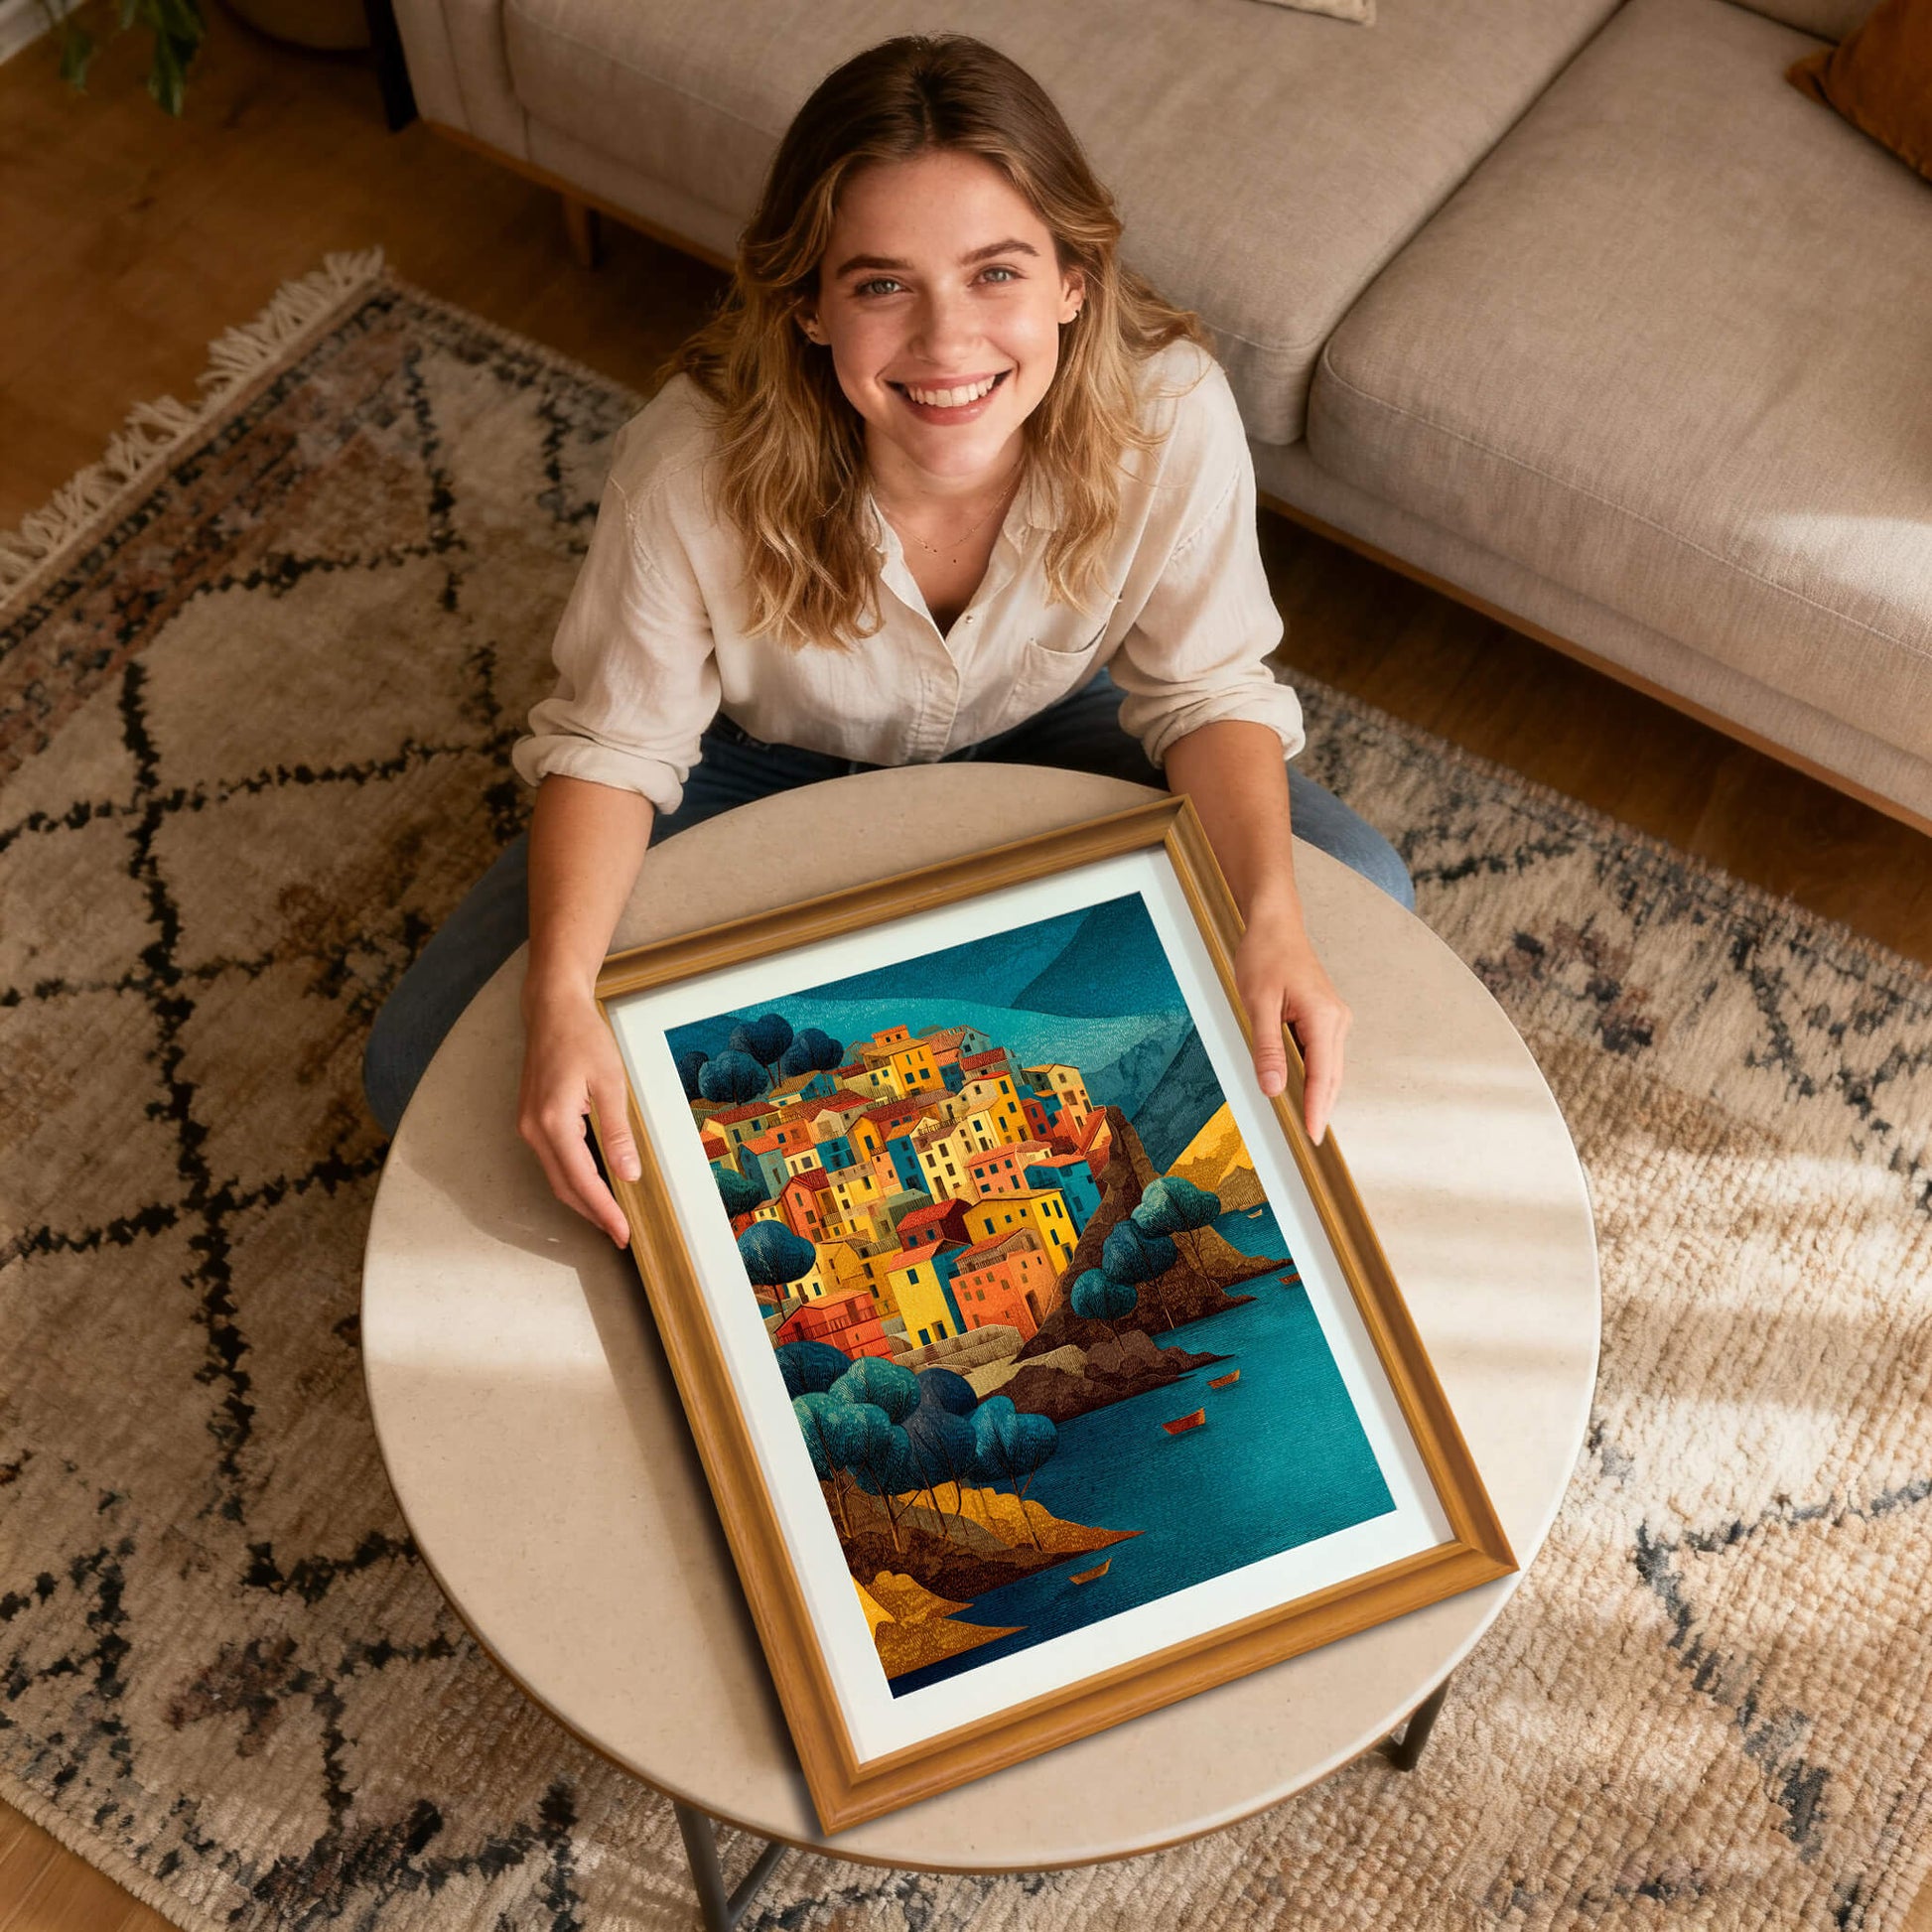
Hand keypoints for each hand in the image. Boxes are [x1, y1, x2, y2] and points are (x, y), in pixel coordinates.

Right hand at [517, 986, 641, 1245]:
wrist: (552, 1010)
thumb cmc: (583, 1038)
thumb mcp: (611, 1083)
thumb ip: (617, 1131)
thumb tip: (628, 1173)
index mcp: (553, 1122)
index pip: (581, 1180)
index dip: (603, 1211)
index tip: (623, 1233)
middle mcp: (533, 1129)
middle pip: (564, 1186)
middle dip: (593, 1213)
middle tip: (621, 1233)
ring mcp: (528, 1125)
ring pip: (556, 1176)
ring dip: (582, 1199)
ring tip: (611, 1216)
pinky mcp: (531, 1120)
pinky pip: (553, 1160)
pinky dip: (573, 1178)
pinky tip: (594, 1184)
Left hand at [1233, 908, 1351, 1144]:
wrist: (1275, 925)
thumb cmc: (1265, 957)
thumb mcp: (1258, 1003)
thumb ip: (1266, 1048)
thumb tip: (1272, 1088)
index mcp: (1324, 1018)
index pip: (1322, 1076)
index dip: (1317, 1109)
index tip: (1313, 1137)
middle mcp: (1337, 1021)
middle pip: (1331, 1077)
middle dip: (1321, 1109)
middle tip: (1311, 1142)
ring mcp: (1334, 1019)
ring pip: (1329, 1068)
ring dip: (1319, 1095)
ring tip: (1308, 1124)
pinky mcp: (1325, 1018)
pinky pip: (1323, 1055)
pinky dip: (1315, 1076)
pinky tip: (1303, 1091)